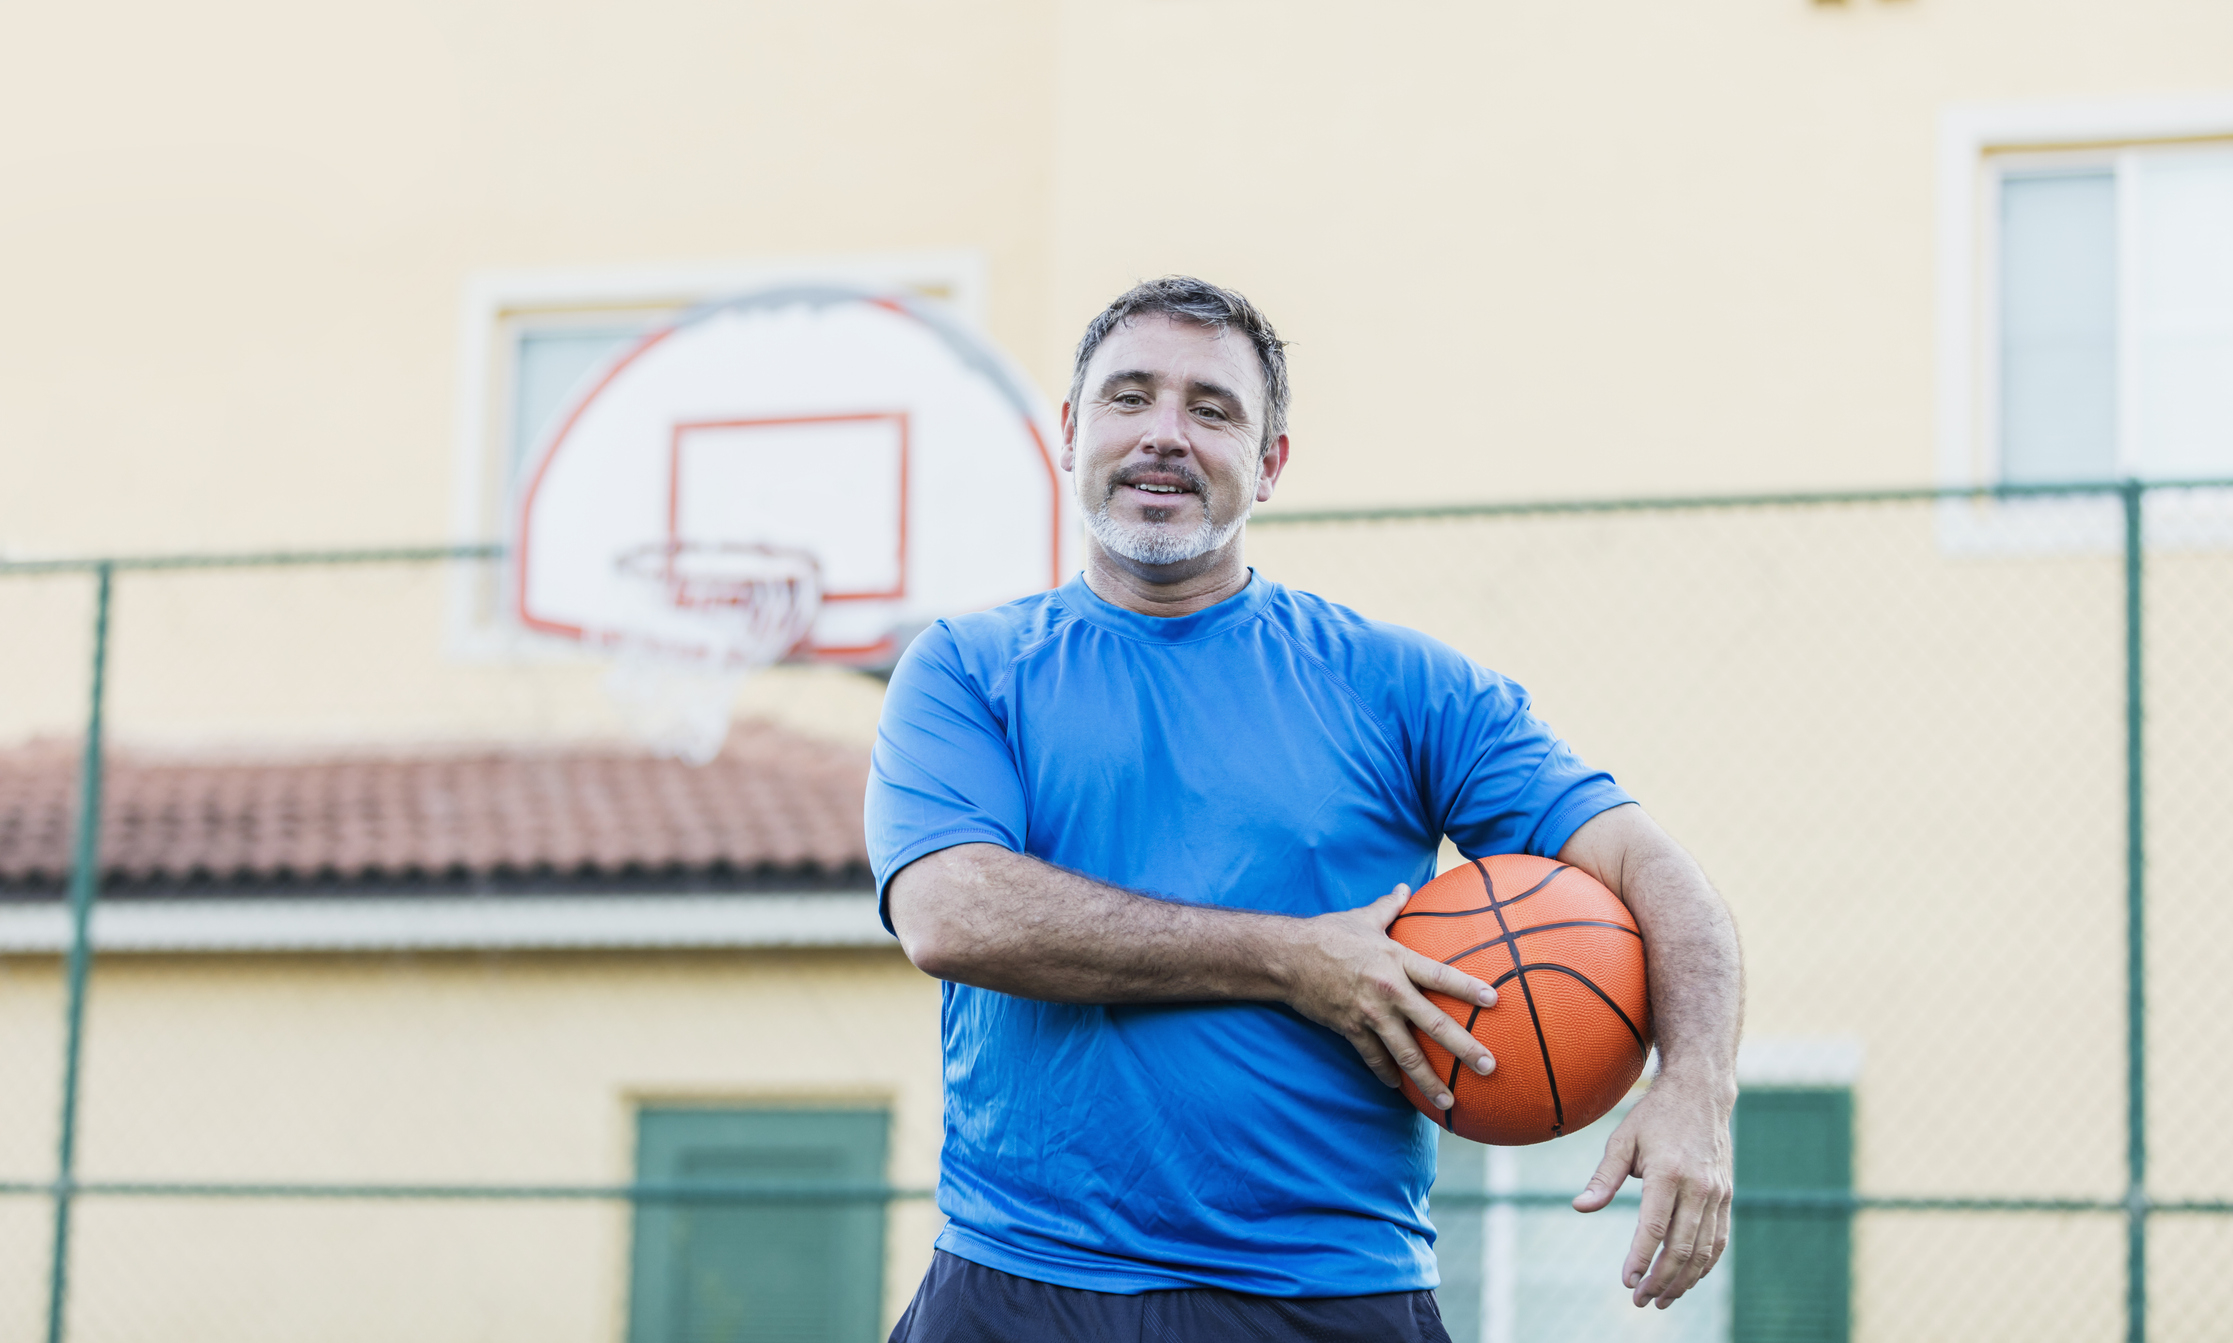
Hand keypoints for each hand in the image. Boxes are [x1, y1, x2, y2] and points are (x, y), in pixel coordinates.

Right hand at [1277, 885, 1498, 1107]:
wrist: (1287, 957)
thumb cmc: (1328, 933)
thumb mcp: (1363, 917)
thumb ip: (1390, 906)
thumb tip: (1405, 886)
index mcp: (1397, 959)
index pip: (1441, 976)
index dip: (1469, 988)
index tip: (1494, 1001)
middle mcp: (1389, 990)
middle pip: (1434, 1023)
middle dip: (1464, 1047)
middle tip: (1489, 1066)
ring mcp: (1370, 1014)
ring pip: (1406, 1053)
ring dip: (1429, 1079)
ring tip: (1449, 1100)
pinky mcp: (1350, 1029)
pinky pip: (1374, 1058)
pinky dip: (1388, 1075)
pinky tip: (1401, 1090)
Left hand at [1572, 1071, 1735, 1308]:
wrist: (1700, 1093)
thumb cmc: (1653, 1117)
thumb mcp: (1622, 1140)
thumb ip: (1603, 1178)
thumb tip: (1580, 1207)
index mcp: (1668, 1172)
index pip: (1654, 1227)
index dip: (1640, 1258)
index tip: (1626, 1281)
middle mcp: (1697, 1186)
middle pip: (1681, 1246)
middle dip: (1660, 1279)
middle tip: (1640, 1300)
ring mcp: (1717, 1193)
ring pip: (1703, 1250)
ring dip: (1684, 1280)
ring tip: (1661, 1299)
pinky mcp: (1726, 1196)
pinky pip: (1718, 1240)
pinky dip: (1704, 1265)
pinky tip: (1687, 1280)